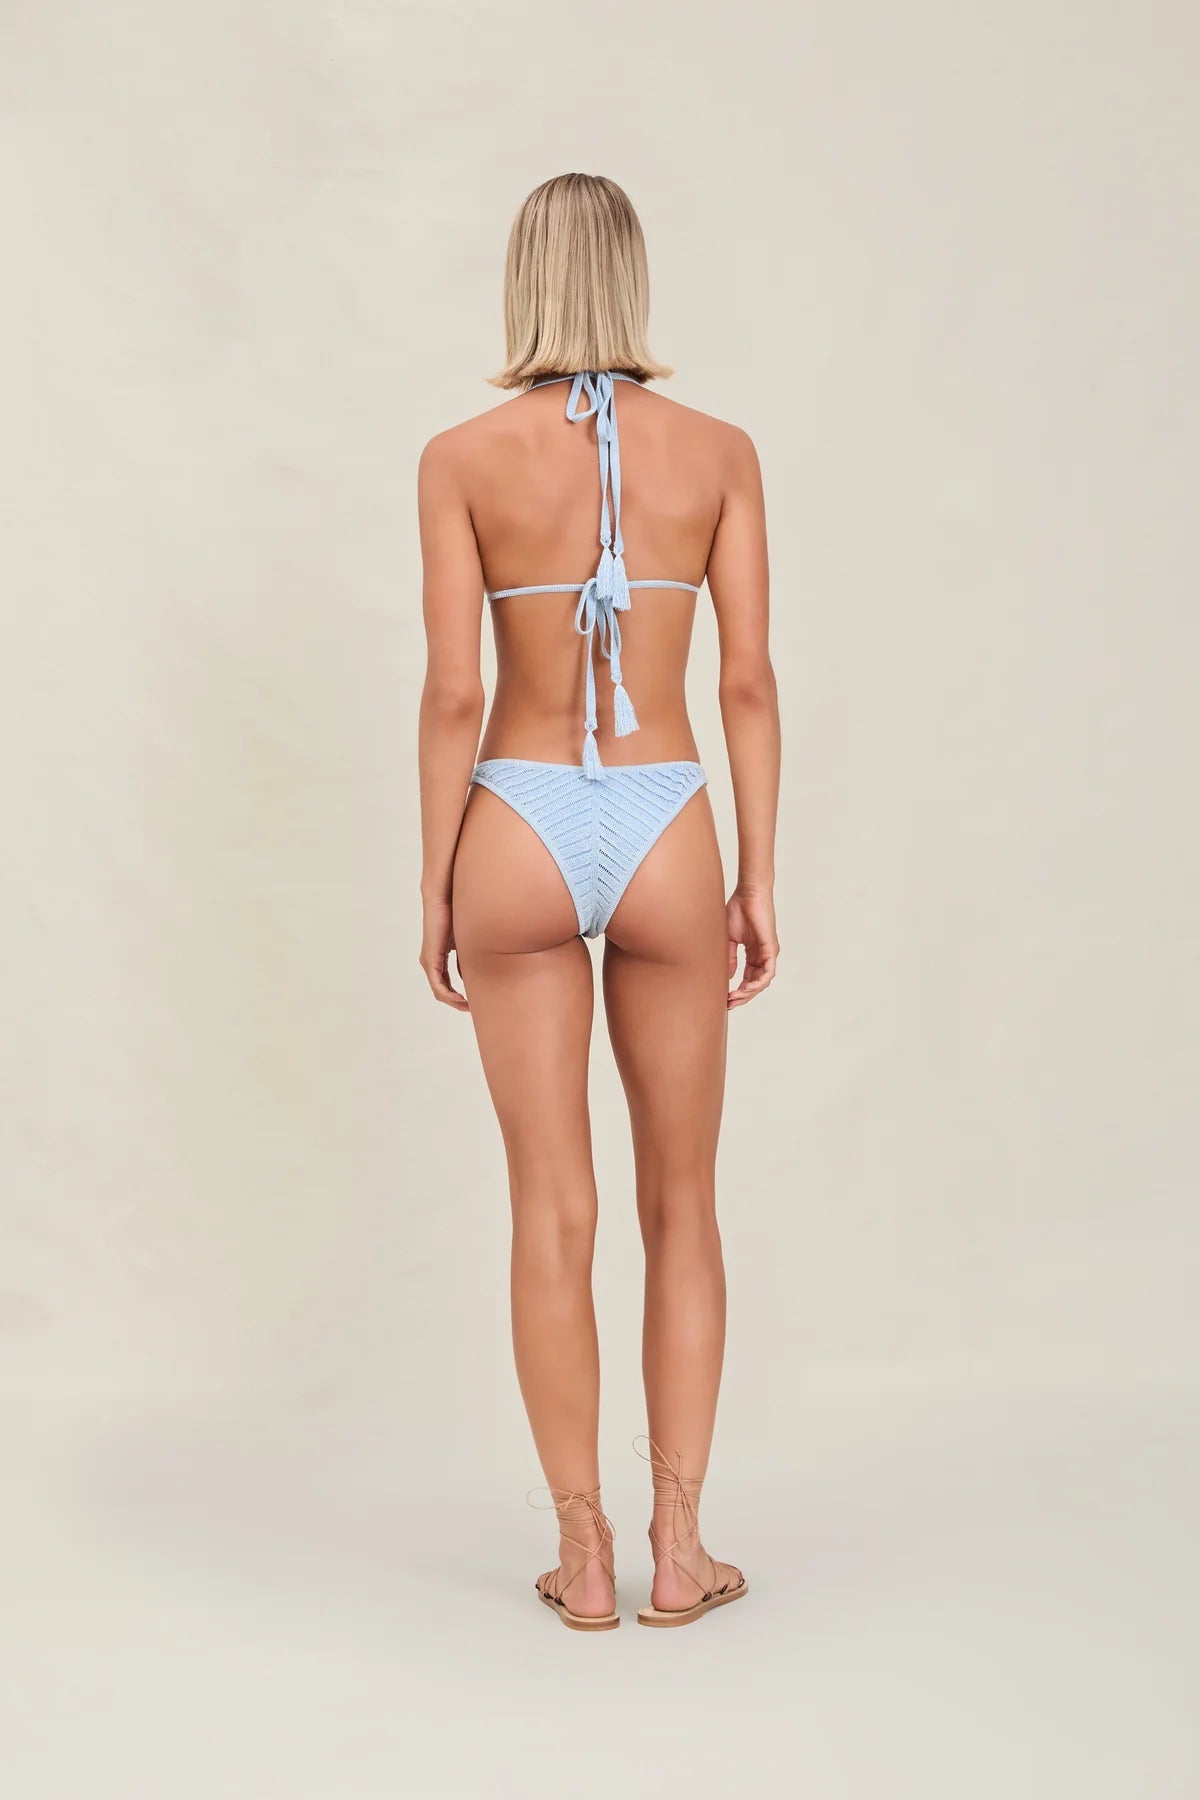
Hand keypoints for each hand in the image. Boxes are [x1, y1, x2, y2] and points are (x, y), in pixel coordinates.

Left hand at [420, 897, 468, 1011]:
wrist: (443, 901)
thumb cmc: (455, 916)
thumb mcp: (464, 943)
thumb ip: (466, 960)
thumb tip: (472, 977)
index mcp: (437, 959)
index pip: (445, 984)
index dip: (458, 996)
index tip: (473, 1003)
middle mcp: (430, 963)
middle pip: (442, 991)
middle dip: (457, 1003)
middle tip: (472, 1009)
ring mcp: (428, 962)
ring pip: (439, 991)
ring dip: (454, 1001)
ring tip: (468, 1007)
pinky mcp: (430, 960)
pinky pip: (438, 985)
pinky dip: (449, 995)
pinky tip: (460, 999)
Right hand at [726, 886, 778, 1008]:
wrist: (748, 893)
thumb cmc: (738, 910)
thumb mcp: (729, 939)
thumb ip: (730, 958)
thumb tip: (729, 977)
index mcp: (753, 953)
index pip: (748, 978)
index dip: (738, 991)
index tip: (725, 999)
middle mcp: (763, 955)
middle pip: (755, 984)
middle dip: (742, 996)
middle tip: (729, 1004)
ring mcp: (768, 953)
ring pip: (762, 982)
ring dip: (749, 993)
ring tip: (735, 998)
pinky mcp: (771, 948)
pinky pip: (768, 972)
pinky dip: (758, 983)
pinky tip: (746, 989)